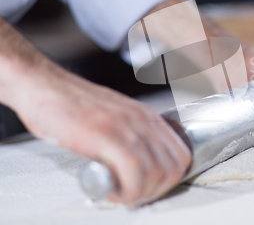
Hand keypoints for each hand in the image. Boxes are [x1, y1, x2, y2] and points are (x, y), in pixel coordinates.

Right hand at [13, 63, 190, 206]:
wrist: (44, 85)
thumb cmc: (74, 105)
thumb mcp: (116, 118)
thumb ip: (133, 136)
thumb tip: (143, 165)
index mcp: (148, 116)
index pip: (181, 154)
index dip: (170, 180)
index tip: (149, 187)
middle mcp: (143, 119)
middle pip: (174, 167)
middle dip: (157, 191)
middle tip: (135, 195)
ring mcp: (126, 125)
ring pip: (157, 171)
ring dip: (142, 193)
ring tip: (122, 194)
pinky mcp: (105, 133)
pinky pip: (133, 169)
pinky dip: (129, 190)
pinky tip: (112, 191)